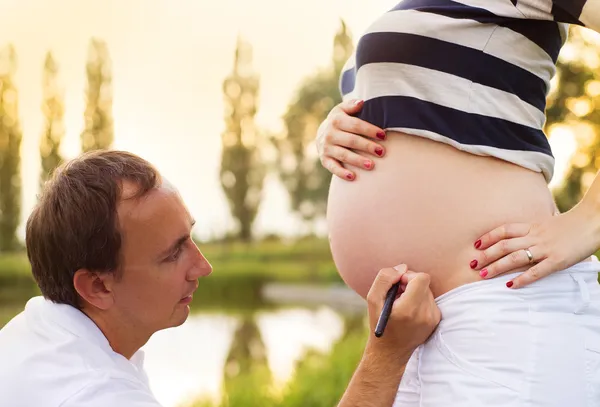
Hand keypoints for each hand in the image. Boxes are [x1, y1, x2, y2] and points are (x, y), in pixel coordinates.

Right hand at [316, 98, 386, 180]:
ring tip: (371, 165)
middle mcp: (330, 134)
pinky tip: (353, 177)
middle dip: (367, 146)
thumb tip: (361, 103)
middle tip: (381, 152)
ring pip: (344, 155)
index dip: (370, 130)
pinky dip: (342, 173)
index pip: (356, 125)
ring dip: (357, 160)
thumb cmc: (339, 121)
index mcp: (336, 121)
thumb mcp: (342, 110)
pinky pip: (333, 167)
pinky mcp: (324, 160)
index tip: (383, 136)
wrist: (321, 134)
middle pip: (352, 141)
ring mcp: (327, 148)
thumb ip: (351, 105)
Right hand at [365, 265, 440, 361]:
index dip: (408, 276)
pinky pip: (430, 299)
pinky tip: (409, 311)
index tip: (398, 284)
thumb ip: (385, 278)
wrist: (391, 351)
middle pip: (424, 283)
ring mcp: (433, 318)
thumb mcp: (373, 300)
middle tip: (397, 295)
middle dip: (410, 284)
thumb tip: (402, 267)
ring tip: (402, 304)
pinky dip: (419, 300)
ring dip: (414, 292)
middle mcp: (425, 314)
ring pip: (427, 290)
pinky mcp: (436, 320)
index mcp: (409, 309)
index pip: (422, 278)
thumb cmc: (380, 323)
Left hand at [470, 201, 599, 287]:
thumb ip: (533, 231)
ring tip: (483, 276)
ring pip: (515, 258)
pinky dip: (522, 279)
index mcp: (532, 226)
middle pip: (504, 245)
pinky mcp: (557, 261)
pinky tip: (510, 285)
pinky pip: (536, 271)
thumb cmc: (571, 225)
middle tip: (472, 265)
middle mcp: (535, 237)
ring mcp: (545, 249)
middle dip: (486, 255)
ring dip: (497, 267)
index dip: (488, 237)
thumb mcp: (547, 224)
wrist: (593, 221)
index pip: (504, 230)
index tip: (475, 246)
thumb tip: (520, 238)